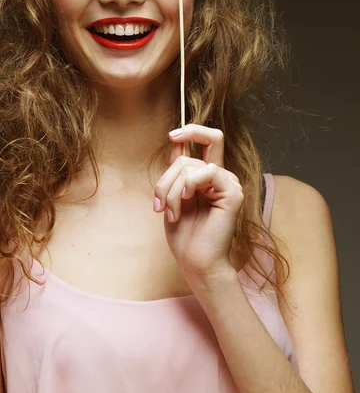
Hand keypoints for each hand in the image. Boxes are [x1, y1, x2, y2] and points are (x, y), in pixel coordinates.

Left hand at [153, 124, 244, 280]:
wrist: (195, 261)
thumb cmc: (184, 233)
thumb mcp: (172, 195)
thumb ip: (177, 170)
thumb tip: (176, 142)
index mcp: (206, 176)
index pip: (207, 141)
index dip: (191, 131)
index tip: (172, 136)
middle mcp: (220, 176)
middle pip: (189, 155)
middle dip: (166, 178)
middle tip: (159, 203)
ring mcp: (228, 183)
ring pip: (189, 166)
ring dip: (171, 190)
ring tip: (171, 212)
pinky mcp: (233, 192)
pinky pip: (206, 172)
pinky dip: (188, 186)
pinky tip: (185, 202)